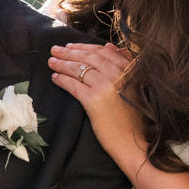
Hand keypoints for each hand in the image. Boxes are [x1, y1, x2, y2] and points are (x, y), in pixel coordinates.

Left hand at [47, 41, 145, 168]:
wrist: (137, 142)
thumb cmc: (136, 117)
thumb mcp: (135, 85)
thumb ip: (126, 64)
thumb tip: (110, 46)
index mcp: (129, 68)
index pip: (102, 51)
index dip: (84, 47)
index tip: (71, 46)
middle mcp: (118, 74)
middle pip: (88, 57)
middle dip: (69, 52)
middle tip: (55, 50)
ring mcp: (106, 86)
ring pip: (79, 69)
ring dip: (62, 63)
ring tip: (51, 62)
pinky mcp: (94, 100)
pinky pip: (74, 85)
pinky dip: (62, 80)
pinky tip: (55, 78)